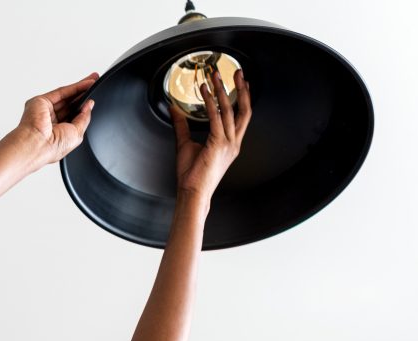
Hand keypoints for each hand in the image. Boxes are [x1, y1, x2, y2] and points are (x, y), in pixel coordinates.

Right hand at [14, 73, 98, 170]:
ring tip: (93, 81)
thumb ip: (84, 118)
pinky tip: (86, 84)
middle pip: (70, 104)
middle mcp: (50, 122)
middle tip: (95, 85)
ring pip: (66, 96)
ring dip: (80, 88)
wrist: (37, 144)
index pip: (73, 116)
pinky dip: (75, 87)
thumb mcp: (77, 134)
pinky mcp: (41, 101)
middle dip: (83, 95)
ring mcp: (44, 111)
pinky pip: (61, 92)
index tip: (93, 100)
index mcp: (57, 133)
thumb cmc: (53, 147)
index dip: (83, 108)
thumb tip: (89, 105)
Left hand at [171, 69, 251, 197]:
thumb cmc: (191, 175)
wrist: (192, 193)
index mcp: (230, 144)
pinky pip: (215, 118)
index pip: (241, 116)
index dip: (243, 98)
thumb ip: (182, 125)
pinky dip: (210, 102)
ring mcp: (228, 144)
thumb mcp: (185, 144)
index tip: (242, 83)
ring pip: (229, 111)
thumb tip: (174, 109)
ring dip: (222, 91)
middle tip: (237, 71)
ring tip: (216, 76)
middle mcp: (233, 143)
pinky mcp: (218, 145)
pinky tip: (204, 91)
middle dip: (241, 89)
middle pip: (243, 110)